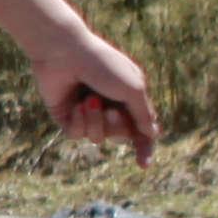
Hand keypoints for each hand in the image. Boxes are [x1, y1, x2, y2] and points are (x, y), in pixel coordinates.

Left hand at [0, 0, 159, 164]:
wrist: (65, 52)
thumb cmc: (102, 66)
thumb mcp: (132, 88)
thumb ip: (143, 114)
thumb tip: (152, 135)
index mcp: (128, 97)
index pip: (140, 129)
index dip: (143, 148)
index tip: (143, 165)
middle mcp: (108, 105)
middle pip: (119, 136)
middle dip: (117, 126)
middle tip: (111, 110)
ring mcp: (86, 112)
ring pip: (97, 137)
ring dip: (96, 122)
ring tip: (89, 100)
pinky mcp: (65, 115)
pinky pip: (76, 134)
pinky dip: (79, 121)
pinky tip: (75, 104)